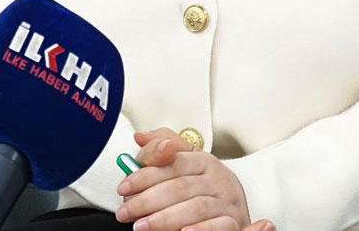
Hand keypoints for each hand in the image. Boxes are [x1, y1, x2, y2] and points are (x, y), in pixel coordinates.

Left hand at [114, 128, 260, 230]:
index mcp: (203, 160)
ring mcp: (228, 201)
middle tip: (127, 212)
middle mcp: (218, 178)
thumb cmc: (200, 186)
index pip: (172, 163)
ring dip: (166, 218)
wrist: (231, 208)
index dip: (145, 175)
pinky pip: (220, 226)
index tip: (124, 188)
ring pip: (196, 207)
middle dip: (148, 200)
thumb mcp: (182, 163)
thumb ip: (160, 149)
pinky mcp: (235, 222)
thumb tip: (140, 137)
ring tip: (142, 226)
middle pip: (181, 187)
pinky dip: (201, 230)